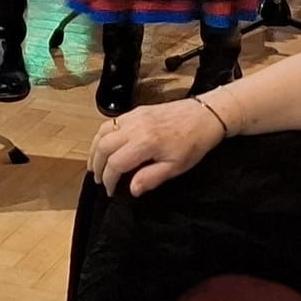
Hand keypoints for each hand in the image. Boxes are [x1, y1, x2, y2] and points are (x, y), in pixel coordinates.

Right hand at [88, 98, 225, 196]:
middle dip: (97, 165)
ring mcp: (135, 115)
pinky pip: (112, 122)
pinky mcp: (137, 110)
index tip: (111, 191)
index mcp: (146, 142)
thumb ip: (151, 178)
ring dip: (95, 149)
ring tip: (96, 164)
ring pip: (103, 131)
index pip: (115, 163)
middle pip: (104, 146)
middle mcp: (135, 126)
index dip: (109, 180)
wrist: (205, 115)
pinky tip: (106, 146)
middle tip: (99, 180)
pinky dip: (103, 135)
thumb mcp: (176, 167)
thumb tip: (131, 190)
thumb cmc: (194, 142)